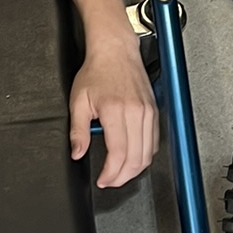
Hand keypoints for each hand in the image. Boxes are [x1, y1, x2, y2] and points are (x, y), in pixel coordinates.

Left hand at [70, 34, 158, 187]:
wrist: (115, 51)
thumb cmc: (97, 71)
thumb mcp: (78, 101)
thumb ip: (78, 131)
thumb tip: (78, 153)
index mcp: (116, 111)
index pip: (119, 154)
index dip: (111, 173)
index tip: (103, 180)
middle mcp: (137, 113)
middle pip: (137, 159)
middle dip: (123, 176)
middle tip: (110, 181)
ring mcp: (148, 112)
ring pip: (149, 153)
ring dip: (135, 169)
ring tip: (120, 173)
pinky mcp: (154, 111)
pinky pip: (154, 142)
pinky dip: (145, 155)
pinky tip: (133, 158)